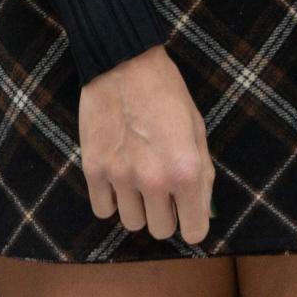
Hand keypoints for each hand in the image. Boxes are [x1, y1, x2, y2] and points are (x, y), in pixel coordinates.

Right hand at [80, 47, 211, 243]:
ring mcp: (121, 178)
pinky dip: (112, 200)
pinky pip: (103, 210)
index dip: (193, 225)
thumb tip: (202, 210)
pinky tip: (118, 178)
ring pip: (131, 223)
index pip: (193, 232)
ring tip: (139, 180)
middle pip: (160, 231)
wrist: (125, 65)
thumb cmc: (168, 94)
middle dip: (166, 215)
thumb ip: (201, 174)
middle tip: (164, 193)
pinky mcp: (93, 171)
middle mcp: (154, 181)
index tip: (188, 216)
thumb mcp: (198, 130)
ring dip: (138, 207)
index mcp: (186, 171)